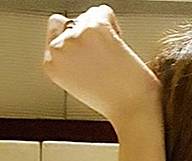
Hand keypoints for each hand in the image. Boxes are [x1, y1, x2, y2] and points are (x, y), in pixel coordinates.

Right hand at [42, 5, 160, 126]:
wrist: (134, 111)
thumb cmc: (117, 104)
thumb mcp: (80, 83)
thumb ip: (72, 61)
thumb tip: (79, 42)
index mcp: (51, 65)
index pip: (56, 32)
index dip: (76, 43)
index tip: (90, 60)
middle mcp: (58, 50)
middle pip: (71, 23)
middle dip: (88, 37)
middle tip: (105, 62)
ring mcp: (75, 38)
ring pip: (88, 16)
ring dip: (102, 33)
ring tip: (113, 59)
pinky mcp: (94, 29)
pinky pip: (103, 12)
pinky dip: (115, 26)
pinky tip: (119, 49)